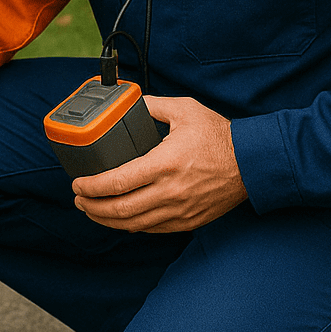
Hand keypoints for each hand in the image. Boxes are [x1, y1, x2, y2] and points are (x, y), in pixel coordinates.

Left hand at [70, 95, 246, 232]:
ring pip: (132, 225)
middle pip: (119, 209)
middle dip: (91, 206)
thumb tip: (128, 102)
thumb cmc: (219, 136)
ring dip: (106, 220)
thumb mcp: (185, 110)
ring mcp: (179, 211)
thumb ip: (152, 105)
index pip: (117, 183)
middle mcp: (170, 192)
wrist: (252, 163)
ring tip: (92, 210)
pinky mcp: (187, 221)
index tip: (78, 184)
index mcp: (164, 164)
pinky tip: (120, 218)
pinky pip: (151, 229)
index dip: (91, 187)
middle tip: (78, 198)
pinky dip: (130, 225)